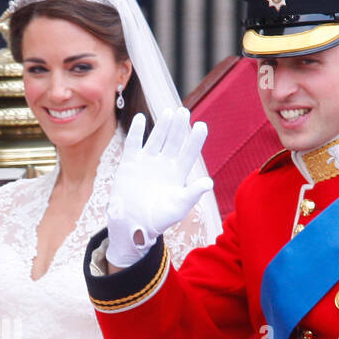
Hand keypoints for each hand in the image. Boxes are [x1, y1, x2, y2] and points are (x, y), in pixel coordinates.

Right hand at [106, 108, 212, 268]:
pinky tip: (141, 119)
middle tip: (184, 112)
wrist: (130, 225)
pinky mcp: (130, 163)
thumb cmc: (157, 221)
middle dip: (179, 127)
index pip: (189, 152)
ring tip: (169, 112)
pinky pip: (133, 143)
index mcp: (178, 174)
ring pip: (157, 138)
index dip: (196, 139)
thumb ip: (192, 194)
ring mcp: (147, 162)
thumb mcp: (177, 208)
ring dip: (162, 125)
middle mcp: (164, 165)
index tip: (202, 126)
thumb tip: (209, 182)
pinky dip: (137, 131)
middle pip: (174, 141)